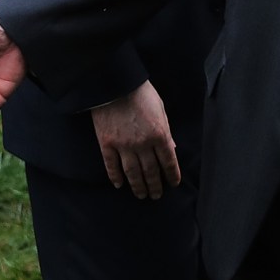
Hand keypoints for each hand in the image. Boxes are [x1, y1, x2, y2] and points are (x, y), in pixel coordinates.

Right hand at [91, 81, 180, 199]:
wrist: (114, 83)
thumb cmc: (140, 92)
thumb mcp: (160, 108)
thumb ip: (166, 130)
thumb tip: (171, 148)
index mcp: (159, 134)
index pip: (168, 161)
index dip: (172, 175)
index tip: (173, 184)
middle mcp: (143, 144)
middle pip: (151, 171)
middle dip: (155, 186)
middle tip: (156, 195)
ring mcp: (123, 146)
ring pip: (133, 173)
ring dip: (138, 186)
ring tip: (142, 195)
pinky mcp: (106, 144)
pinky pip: (111, 166)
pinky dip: (116, 177)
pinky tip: (119, 185)